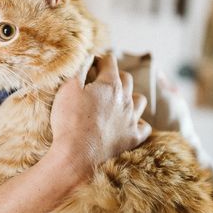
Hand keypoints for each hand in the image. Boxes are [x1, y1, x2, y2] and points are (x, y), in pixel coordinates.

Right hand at [49, 53, 150, 178]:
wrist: (77, 156)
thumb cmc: (70, 121)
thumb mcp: (67, 88)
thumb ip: (79, 69)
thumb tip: (88, 57)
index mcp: (110, 84)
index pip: (110, 61)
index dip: (99, 59)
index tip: (91, 64)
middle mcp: (125, 99)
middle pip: (126, 78)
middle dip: (115, 75)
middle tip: (101, 80)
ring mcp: (131, 119)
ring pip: (140, 100)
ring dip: (130, 96)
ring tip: (118, 100)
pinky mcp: (132, 138)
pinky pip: (144, 126)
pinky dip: (138, 122)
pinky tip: (129, 123)